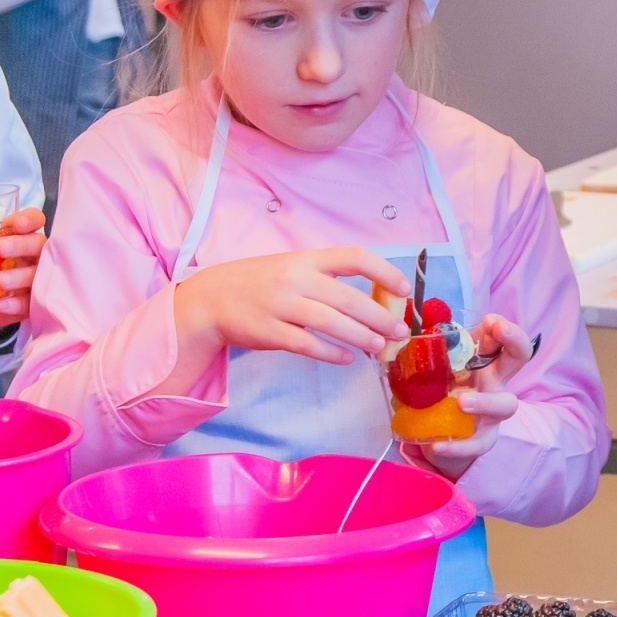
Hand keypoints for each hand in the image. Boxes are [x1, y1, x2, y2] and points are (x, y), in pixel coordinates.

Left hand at [0, 207, 46, 326]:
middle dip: (21, 244)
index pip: (33, 219)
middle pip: (37, 244)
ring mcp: (34, 278)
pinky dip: (17, 304)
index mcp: (16, 234)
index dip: (28, 219)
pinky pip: (31, 303)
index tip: (14, 223)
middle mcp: (31, 254)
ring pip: (37, 274)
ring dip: (20, 275)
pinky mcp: (31, 303)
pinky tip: (0, 305)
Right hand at [159, 249, 411, 398]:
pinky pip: (307, 344)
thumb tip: (373, 300)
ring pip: (330, 322)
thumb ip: (325, 279)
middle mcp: (295, 278)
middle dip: (379, 316)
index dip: (384, 271)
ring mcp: (281, 304)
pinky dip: (330, 352)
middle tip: (399, 331)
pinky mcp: (269, 332)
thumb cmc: (259, 283)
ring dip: (360, 336)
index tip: (405, 289)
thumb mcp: (292, 268)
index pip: (354, 257)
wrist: (211, 299)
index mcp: (306, 258)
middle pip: (348, 297)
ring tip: (378, 347)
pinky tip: (345, 359)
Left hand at [406, 314, 530, 479]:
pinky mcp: (481, 438)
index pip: (504, 336)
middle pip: (518, 358)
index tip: (490, 321)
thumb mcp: (436, 365)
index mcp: (484, 359)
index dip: (504, 327)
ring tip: (462, 402)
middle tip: (500, 330)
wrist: (442, 433)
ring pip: (505, 405)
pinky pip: (475, 443)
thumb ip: (424, 347)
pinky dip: (458, 446)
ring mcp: (492, 411)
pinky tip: (437, 445)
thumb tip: (400, 325)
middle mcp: (494, 381)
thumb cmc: (443, 388)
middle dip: (515, 341)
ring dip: (486, 401)